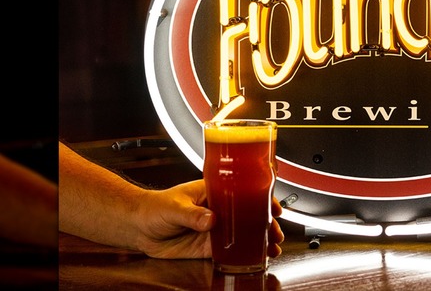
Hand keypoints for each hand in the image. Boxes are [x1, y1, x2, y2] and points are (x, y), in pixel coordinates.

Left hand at [134, 179, 284, 258]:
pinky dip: (244, 253)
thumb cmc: (153, 208)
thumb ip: (191, 214)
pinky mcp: (209, 245)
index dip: (261, 198)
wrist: (138, 228)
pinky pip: (230, 249)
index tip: (273, 206)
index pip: (243, 191)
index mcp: (213, 191)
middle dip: (266, 223)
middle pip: (249, 214)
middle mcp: (218, 209)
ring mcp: (215, 228)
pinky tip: (255, 256)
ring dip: (259, 239)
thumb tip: (210, 219)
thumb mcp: (173, 207)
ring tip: (271, 247)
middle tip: (275, 232)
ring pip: (243, 233)